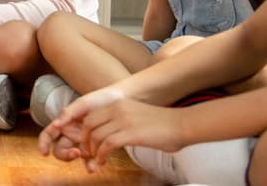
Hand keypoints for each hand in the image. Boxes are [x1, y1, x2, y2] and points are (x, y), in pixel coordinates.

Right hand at [38, 86, 124, 170]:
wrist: (119, 101)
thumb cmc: (98, 100)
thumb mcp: (82, 104)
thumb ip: (68, 113)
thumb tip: (55, 124)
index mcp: (64, 124)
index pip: (49, 135)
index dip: (43, 143)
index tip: (44, 153)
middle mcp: (71, 134)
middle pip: (60, 150)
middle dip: (65, 154)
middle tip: (76, 153)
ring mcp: (83, 142)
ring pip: (75, 156)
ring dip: (80, 162)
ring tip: (90, 166)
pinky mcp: (96, 147)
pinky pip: (90, 159)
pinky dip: (92, 164)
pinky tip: (96, 165)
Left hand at [40, 87, 184, 171]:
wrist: (182, 124)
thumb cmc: (164, 124)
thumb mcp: (137, 115)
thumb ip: (123, 120)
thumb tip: (113, 134)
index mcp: (119, 104)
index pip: (91, 116)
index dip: (86, 132)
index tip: (88, 144)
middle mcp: (118, 109)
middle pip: (89, 124)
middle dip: (85, 140)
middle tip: (88, 153)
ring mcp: (123, 120)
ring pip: (95, 135)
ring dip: (92, 150)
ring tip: (95, 160)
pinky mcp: (130, 133)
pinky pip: (106, 144)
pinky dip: (101, 155)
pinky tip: (102, 162)